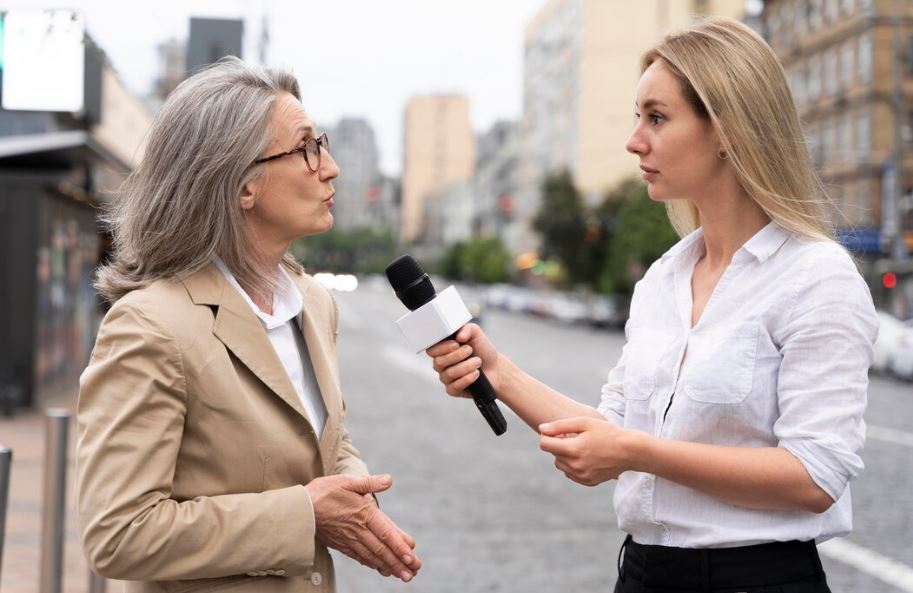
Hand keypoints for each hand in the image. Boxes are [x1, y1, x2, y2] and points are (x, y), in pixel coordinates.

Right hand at [305, 474, 420, 581]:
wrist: (299, 509)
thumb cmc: (323, 491)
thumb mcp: (347, 481)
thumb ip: (369, 482)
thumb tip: (389, 480)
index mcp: (363, 513)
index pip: (385, 533)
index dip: (399, 545)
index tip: (411, 557)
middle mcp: (358, 529)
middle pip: (381, 549)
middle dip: (398, 562)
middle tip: (412, 573)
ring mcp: (349, 539)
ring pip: (372, 556)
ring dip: (388, 566)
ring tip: (402, 575)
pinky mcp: (341, 544)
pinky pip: (359, 556)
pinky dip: (372, 564)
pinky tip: (380, 568)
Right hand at [426, 323, 500, 396]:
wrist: (495, 367)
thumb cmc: (482, 350)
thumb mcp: (476, 334)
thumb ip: (466, 329)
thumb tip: (459, 336)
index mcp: (442, 350)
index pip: (431, 350)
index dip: (442, 347)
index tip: (456, 344)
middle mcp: (441, 364)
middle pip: (439, 362)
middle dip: (457, 356)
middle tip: (470, 351)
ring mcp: (446, 378)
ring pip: (448, 374)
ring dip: (466, 366)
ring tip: (478, 362)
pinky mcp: (453, 390)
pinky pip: (454, 386)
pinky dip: (467, 379)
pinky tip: (476, 374)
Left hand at [538, 417, 639, 486]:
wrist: (630, 451)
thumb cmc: (608, 433)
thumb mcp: (585, 422)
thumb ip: (560, 425)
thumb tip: (541, 428)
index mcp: (573, 450)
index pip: (545, 444)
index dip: (548, 435)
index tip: (557, 431)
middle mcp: (575, 466)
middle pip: (553, 455)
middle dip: (559, 445)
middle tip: (574, 437)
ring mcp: (582, 476)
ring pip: (561, 465)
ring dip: (565, 456)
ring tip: (581, 446)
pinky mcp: (588, 482)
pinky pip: (571, 474)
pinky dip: (573, 465)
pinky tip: (586, 457)